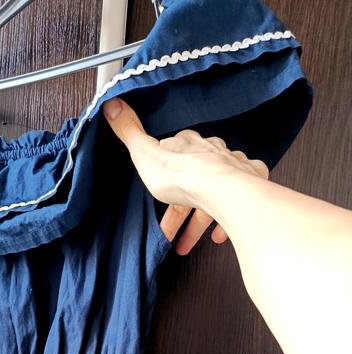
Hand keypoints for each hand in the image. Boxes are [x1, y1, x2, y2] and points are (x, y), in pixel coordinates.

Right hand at [102, 96, 269, 255]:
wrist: (221, 190)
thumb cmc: (182, 175)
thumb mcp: (145, 153)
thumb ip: (129, 131)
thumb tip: (111, 103)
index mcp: (188, 144)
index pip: (174, 157)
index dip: (164, 176)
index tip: (158, 193)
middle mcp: (213, 152)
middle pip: (195, 179)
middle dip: (182, 207)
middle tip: (170, 233)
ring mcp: (232, 168)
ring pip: (214, 193)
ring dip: (199, 221)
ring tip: (187, 244)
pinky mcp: (248, 185)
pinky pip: (237, 202)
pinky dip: (226, 220)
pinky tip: (218, 236)